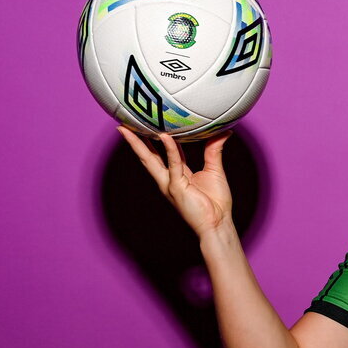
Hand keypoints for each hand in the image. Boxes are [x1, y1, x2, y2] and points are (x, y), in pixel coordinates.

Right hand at [118, 126, 233, 237]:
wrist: (217, 224)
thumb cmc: (216, 203)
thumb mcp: (215, 170)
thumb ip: (213, 150)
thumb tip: (222, 132)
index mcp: (177, 176)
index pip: (162, 154)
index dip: (155, 140)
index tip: (148, 125)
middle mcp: (168, 179)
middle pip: (148, 156)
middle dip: (135, 140)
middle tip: (124, 124)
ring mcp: (170, 184)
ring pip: (151, 159)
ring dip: (138, 143)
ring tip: (128, 128)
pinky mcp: (177, 187)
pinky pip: (173, 164)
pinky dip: (170, 149)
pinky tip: (165, 136)